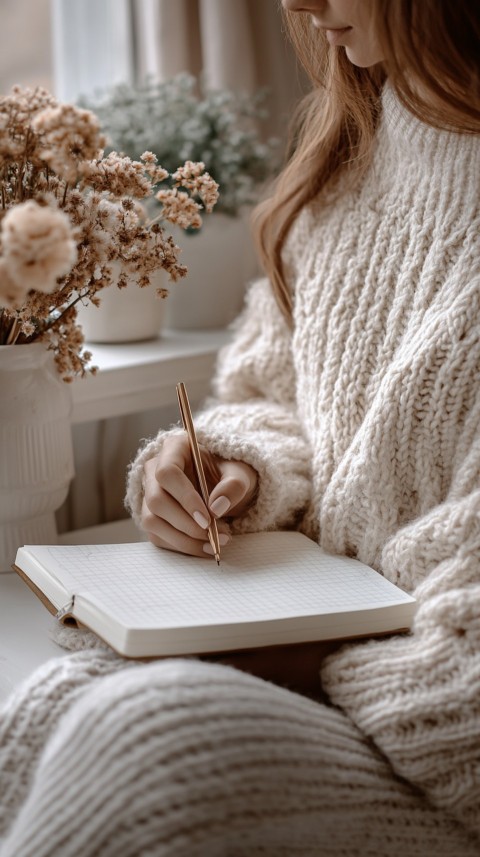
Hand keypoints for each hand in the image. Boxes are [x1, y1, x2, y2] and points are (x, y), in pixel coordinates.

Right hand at [141, 434, 257, 557]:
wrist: (226, 488)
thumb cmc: (230, 474)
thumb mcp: (241, 474)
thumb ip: (234, 486)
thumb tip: (217, 507)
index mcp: (175, 449)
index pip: (167, 472)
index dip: (185, 497)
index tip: (207, 518)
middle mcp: (155, 470)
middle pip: (156, 500)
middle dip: (186, 523)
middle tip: (214, 534)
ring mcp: (150, 494)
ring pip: (152, 521)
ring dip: (183, 539)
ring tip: (214, 543)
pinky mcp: (152, 516)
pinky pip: (158, 536)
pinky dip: (181, 546)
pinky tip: (204, 547)